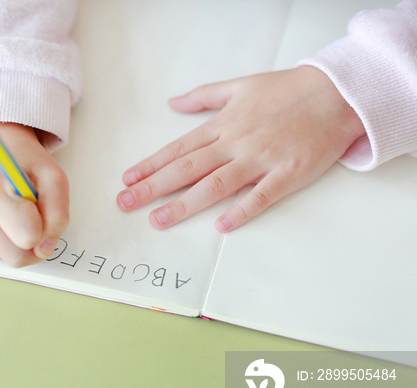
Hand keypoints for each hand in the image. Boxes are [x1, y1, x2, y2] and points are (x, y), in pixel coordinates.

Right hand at [0, 123, 68, 266]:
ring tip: (19, 214)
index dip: (44, 228)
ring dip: (22, 242)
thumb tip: (45, 249)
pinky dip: (10, 241)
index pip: (28, 235)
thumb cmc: (24, 163)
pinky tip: (6, 218)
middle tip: (34, 214)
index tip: (40, 206)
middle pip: (17, 257)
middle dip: (34, 242)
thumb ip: (58, 213)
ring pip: (9, 259)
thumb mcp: (53, 175)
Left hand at [116, 66, 364, 231]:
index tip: (127, 179)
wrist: (337, 94)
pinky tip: (220, 226)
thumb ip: (203, 97)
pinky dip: (241, 211)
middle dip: (153, 187)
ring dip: (184, 204)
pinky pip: (261, 196)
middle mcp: (236, 142)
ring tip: (158, 220)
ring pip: (216, 185)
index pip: (179, 149)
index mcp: (223, 124)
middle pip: (187, 169)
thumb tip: (172, 103)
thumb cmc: (287, 90)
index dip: (151, 165)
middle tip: (125, 203)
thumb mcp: (240, 86)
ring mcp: (261, 159)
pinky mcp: (287, 174)